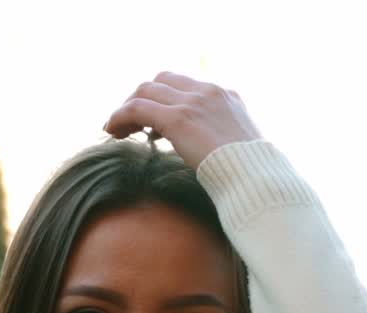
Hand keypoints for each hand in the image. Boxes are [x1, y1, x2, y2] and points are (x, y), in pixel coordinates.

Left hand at [102, 73, 263, 170]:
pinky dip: (120, 117)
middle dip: (141, 99)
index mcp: (225, 95)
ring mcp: (193, 102)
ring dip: (126, 108)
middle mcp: (208, 91)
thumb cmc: (249, 176)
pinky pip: (137, 108)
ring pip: (145, 91)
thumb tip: (209, 158)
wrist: (255, 178)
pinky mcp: (179, 118)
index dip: (161, 99)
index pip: (184, 84)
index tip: (150, 123)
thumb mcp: (238, 151)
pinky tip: (111, 131)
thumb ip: (220, 143)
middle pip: (161, 81)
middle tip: (129, 125)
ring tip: (116, 130)